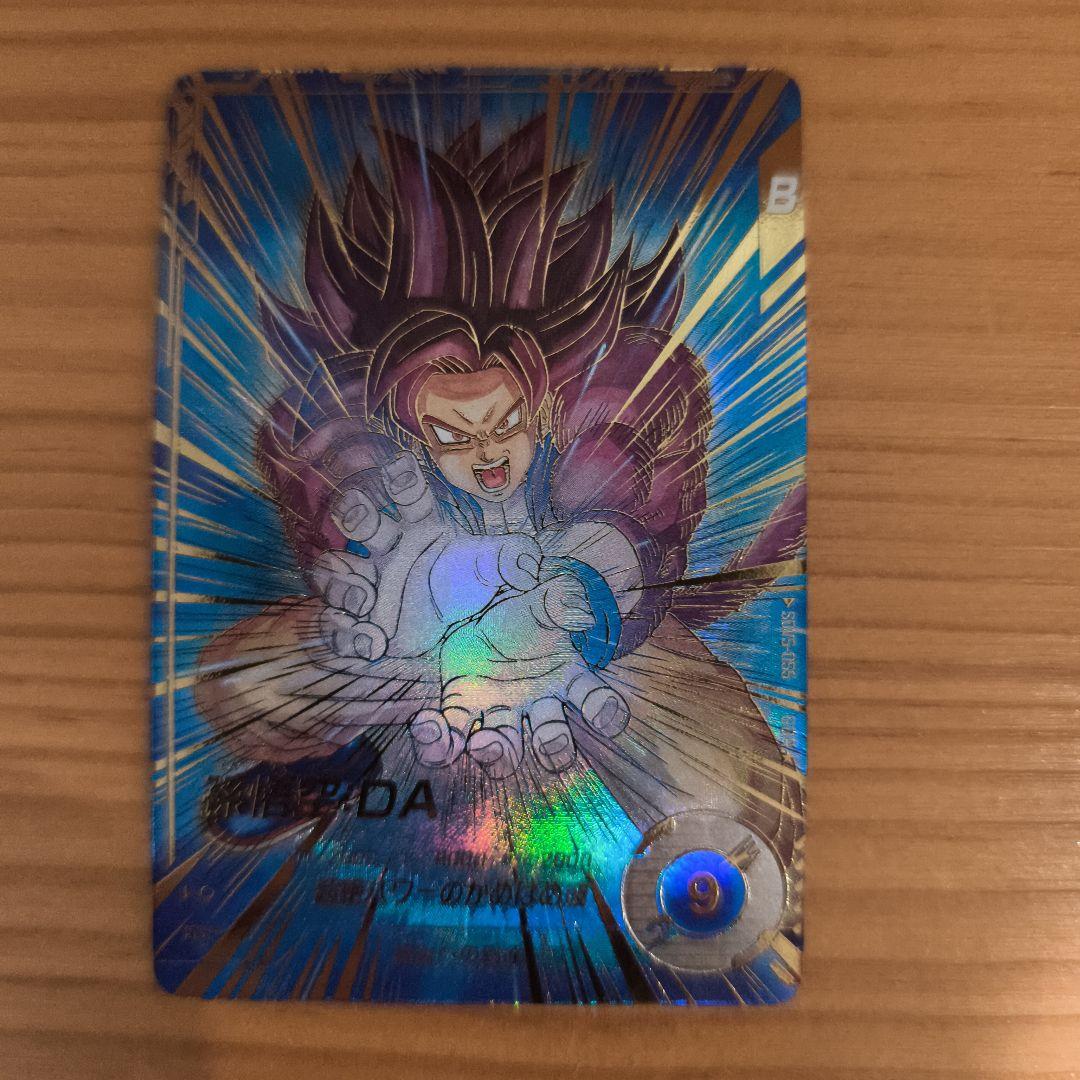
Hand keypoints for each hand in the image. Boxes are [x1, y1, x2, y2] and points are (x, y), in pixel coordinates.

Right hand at [310, 452, 541, 663]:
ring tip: (364, 602)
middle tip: (355, 511)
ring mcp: (373, 591)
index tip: (400, 468)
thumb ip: (515, 567)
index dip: (403, 481)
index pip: (411, 498)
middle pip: (363, 523)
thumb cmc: (498, 608)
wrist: (490, 657)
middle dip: (355, 513)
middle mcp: (393, 555)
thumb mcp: (510, 584)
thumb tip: (527, 561)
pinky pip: (336, 625)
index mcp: (427, 532)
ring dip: (340, 582)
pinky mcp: (364, 630)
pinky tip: (371, 643)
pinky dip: (345, 634)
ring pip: (334, 572)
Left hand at [409, 570, 630, 777]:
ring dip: (497, 756)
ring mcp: (495, 703)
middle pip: (553, 740)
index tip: (607, 719)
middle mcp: (533, 694)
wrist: (439, 576)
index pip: (594, 697)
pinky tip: (427, 725)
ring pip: (506, 751)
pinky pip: (452, 737)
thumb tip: (576, 610)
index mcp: (561, 664)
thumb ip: (533, 572)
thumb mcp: (504, 561)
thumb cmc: (486, 572)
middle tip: (546, 738)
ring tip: (481, 741)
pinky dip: (440, 743)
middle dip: (551, 748)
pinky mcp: (458, 703)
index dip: (606, 712)